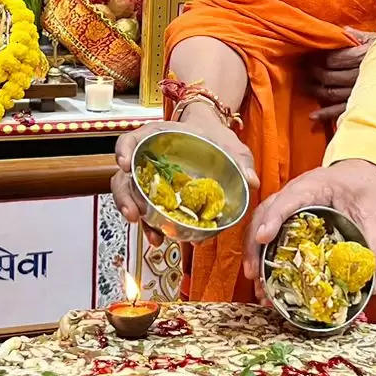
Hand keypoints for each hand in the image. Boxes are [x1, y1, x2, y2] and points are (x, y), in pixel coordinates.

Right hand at [111, 105, 256, 245]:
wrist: (214, 143)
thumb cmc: (215, 138)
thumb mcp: (230, 144)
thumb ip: (240, 159)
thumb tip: (251, 181)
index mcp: (156, 138)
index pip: (130, 141)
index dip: (124, 152)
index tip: (125, 164)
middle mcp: (146, 159)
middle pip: (124, 177)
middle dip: (125, 197)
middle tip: (133, 213)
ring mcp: (149, 179)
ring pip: (131, 198)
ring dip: (136, 217)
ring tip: (152, 235)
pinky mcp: (156, 197)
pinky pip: (147, 211)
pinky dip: (151, 225)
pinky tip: (161, 238)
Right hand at [242, 159, 375, 282]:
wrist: (362, 174)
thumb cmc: (365, 190)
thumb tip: (370, 286)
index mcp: (315, 185)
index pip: (288, 199)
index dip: (274, 218)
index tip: (264, 238)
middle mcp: (293, 191)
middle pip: (264, 213)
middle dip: (255, 244)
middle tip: (255, 274)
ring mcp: (286, 201)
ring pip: (260, 222)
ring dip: (254, 252)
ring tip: (256, 281)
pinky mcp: (285, 213)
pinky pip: (267, 230)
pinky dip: (261, 251)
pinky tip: (264, 275)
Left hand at [308, 28, 374, 123]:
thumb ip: (358, 36)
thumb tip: (342, 31)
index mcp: (361, 57)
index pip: (333, 59)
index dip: (318, 58)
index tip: (309, 55)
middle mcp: (358, 76)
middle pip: (328, 75)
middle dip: (312, 72)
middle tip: (302, 69)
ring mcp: (359, 92)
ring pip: (331, 92)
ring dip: (314, 90)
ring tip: (304, 86)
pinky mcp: (360, 105)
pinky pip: (340, 111)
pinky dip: (325, 114)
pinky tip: (313, 116)